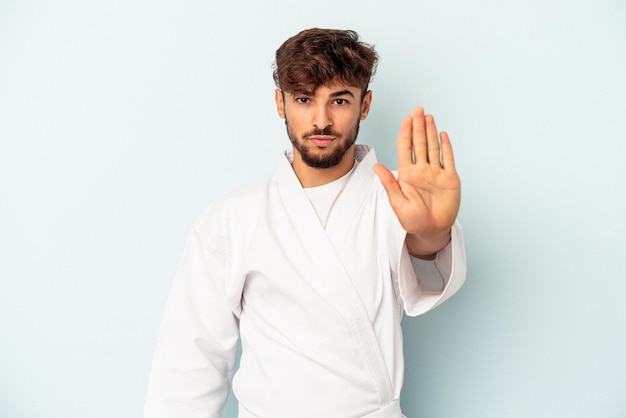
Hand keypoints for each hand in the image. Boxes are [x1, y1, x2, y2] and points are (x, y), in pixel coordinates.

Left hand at [373, 107, 460, 256]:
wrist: (431, 231)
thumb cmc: (413, 220)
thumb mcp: (398, 203)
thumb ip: (389, 183)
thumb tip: (377, 166)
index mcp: (407, 174)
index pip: (405, 149)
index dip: (405, 133)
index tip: (405, 119)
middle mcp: (422, 170)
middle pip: (419, 144)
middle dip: (418, 126)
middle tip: (417, 110)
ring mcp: (436, 173)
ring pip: (433, 148)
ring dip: (430, 132)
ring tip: (428, 117)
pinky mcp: (450, 178)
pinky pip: (448, 159)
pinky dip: (446, 147)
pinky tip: (442, 134)